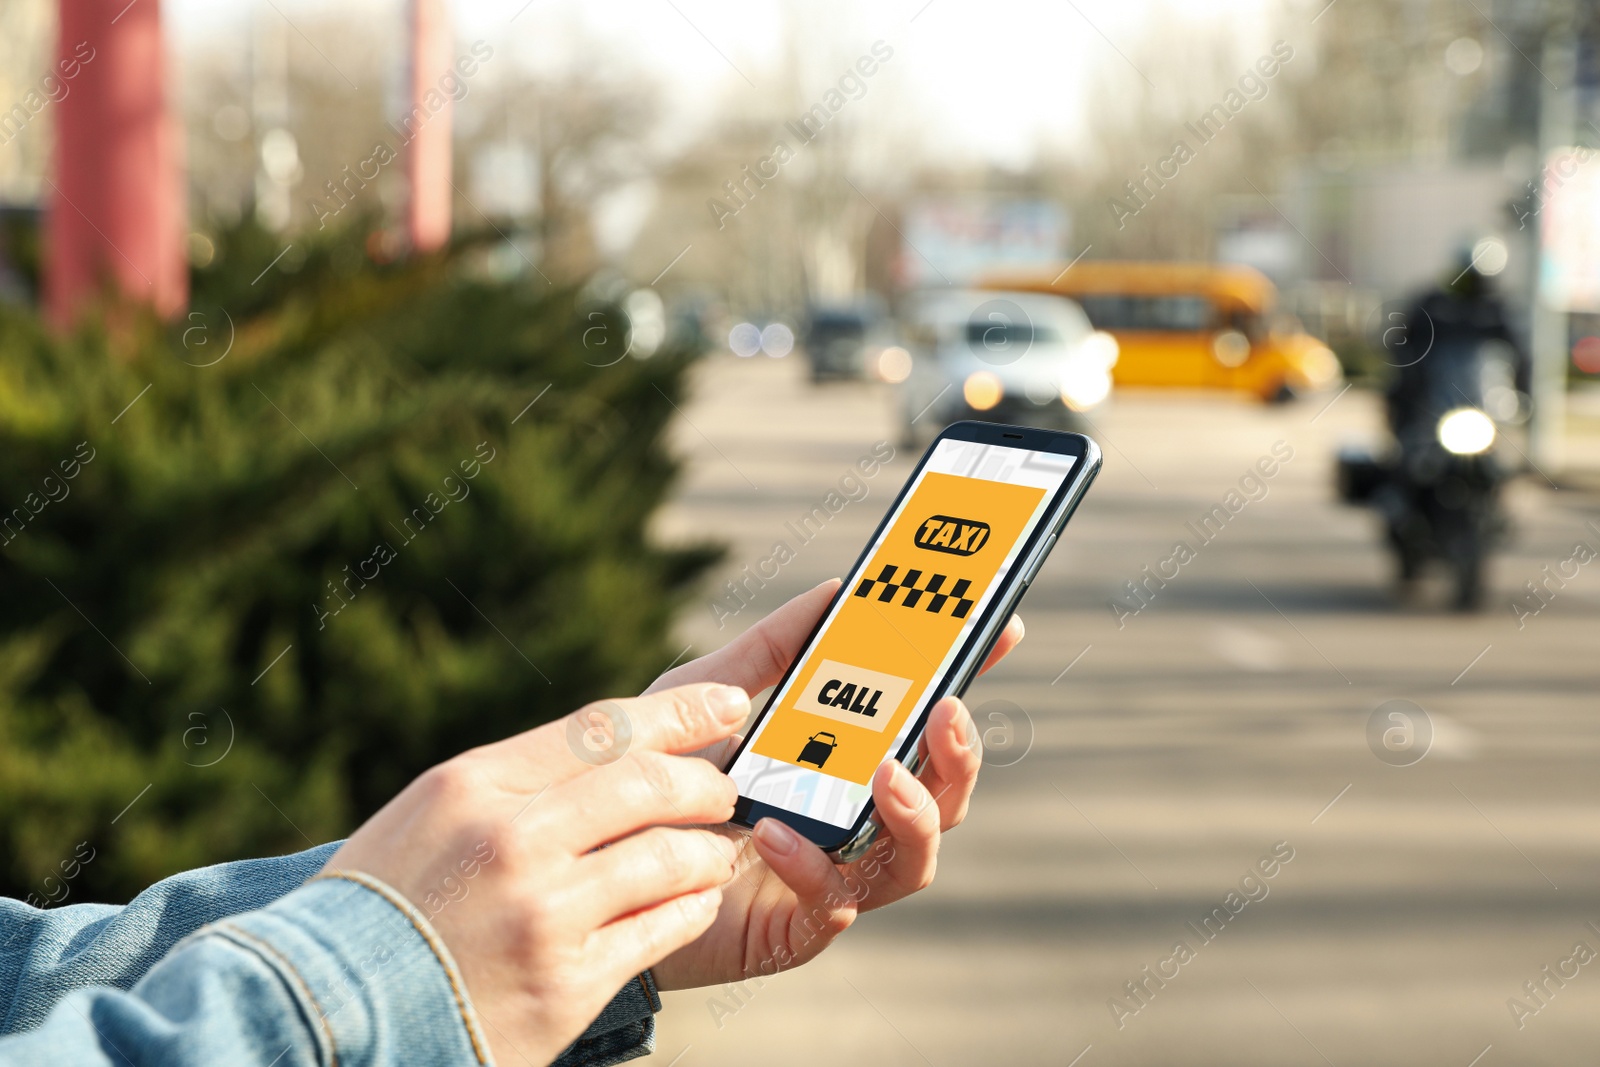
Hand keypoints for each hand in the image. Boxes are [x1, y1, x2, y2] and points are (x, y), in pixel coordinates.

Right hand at [323, 683, 751, 1066]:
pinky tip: (693, 902)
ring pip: (670, 857)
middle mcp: (510, 841)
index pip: (602, 727)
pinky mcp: (565, 985)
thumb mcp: (431, 814)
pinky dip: (691, 907)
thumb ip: (517, 780)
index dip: (681, 714)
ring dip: (710, 852)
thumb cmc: (382, 904)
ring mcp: (541, 915)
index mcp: (472, 785)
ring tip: (716, 855)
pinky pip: (663, 928)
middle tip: (724, 793)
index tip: (729, 704)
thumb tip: (617, 748)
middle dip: (706, 786)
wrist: (322, 1012)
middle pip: (648, 786)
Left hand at [642, 580, 1023, 990]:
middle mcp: (852, 821)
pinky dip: (812, 866)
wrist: (596, 862)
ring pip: (914, 859)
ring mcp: (832, 877)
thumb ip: (768, 649)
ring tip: (883, 774)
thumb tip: (834, 591)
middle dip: (960, 754)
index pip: (926, 725)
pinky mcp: (794, 930)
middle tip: (946, 711)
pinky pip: (831, 906)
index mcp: (844, 762)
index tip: (999, 628)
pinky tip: (774, 834)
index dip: (970, 678)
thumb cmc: (656, 778)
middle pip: (945, 795)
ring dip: (912, 814)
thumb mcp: (705, 695)